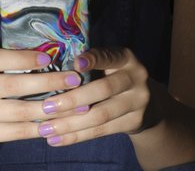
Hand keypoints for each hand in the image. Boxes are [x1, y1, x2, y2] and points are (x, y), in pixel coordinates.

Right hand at [0, 48, 84, 149]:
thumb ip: (6, 63)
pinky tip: (55, 123)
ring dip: (51, 108)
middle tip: (74, 80)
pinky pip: (16, 132)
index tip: (49, 57)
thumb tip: (49, 54)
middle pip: (14, 86)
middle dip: (48, 83)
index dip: (23, 58)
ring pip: (20, 112)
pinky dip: (38, 127)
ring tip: (74, 104)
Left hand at [33, 47, 159, 146]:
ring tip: (46, 128)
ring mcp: (138, 101)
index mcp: (125, 58)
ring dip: (70, 123)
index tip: (75, 63)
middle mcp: (136, 77)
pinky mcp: (135, 121)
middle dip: (73, 99)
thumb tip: (52, 73)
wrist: (148, 104)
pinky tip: (58, 139)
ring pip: (101, 114)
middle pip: (103, 89)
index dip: (93, 60)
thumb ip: (91, 65)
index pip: (109, 57)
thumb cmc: (115, 79)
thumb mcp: (110, 66)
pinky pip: (102, 131)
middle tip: (47, 107)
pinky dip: (77, 136)